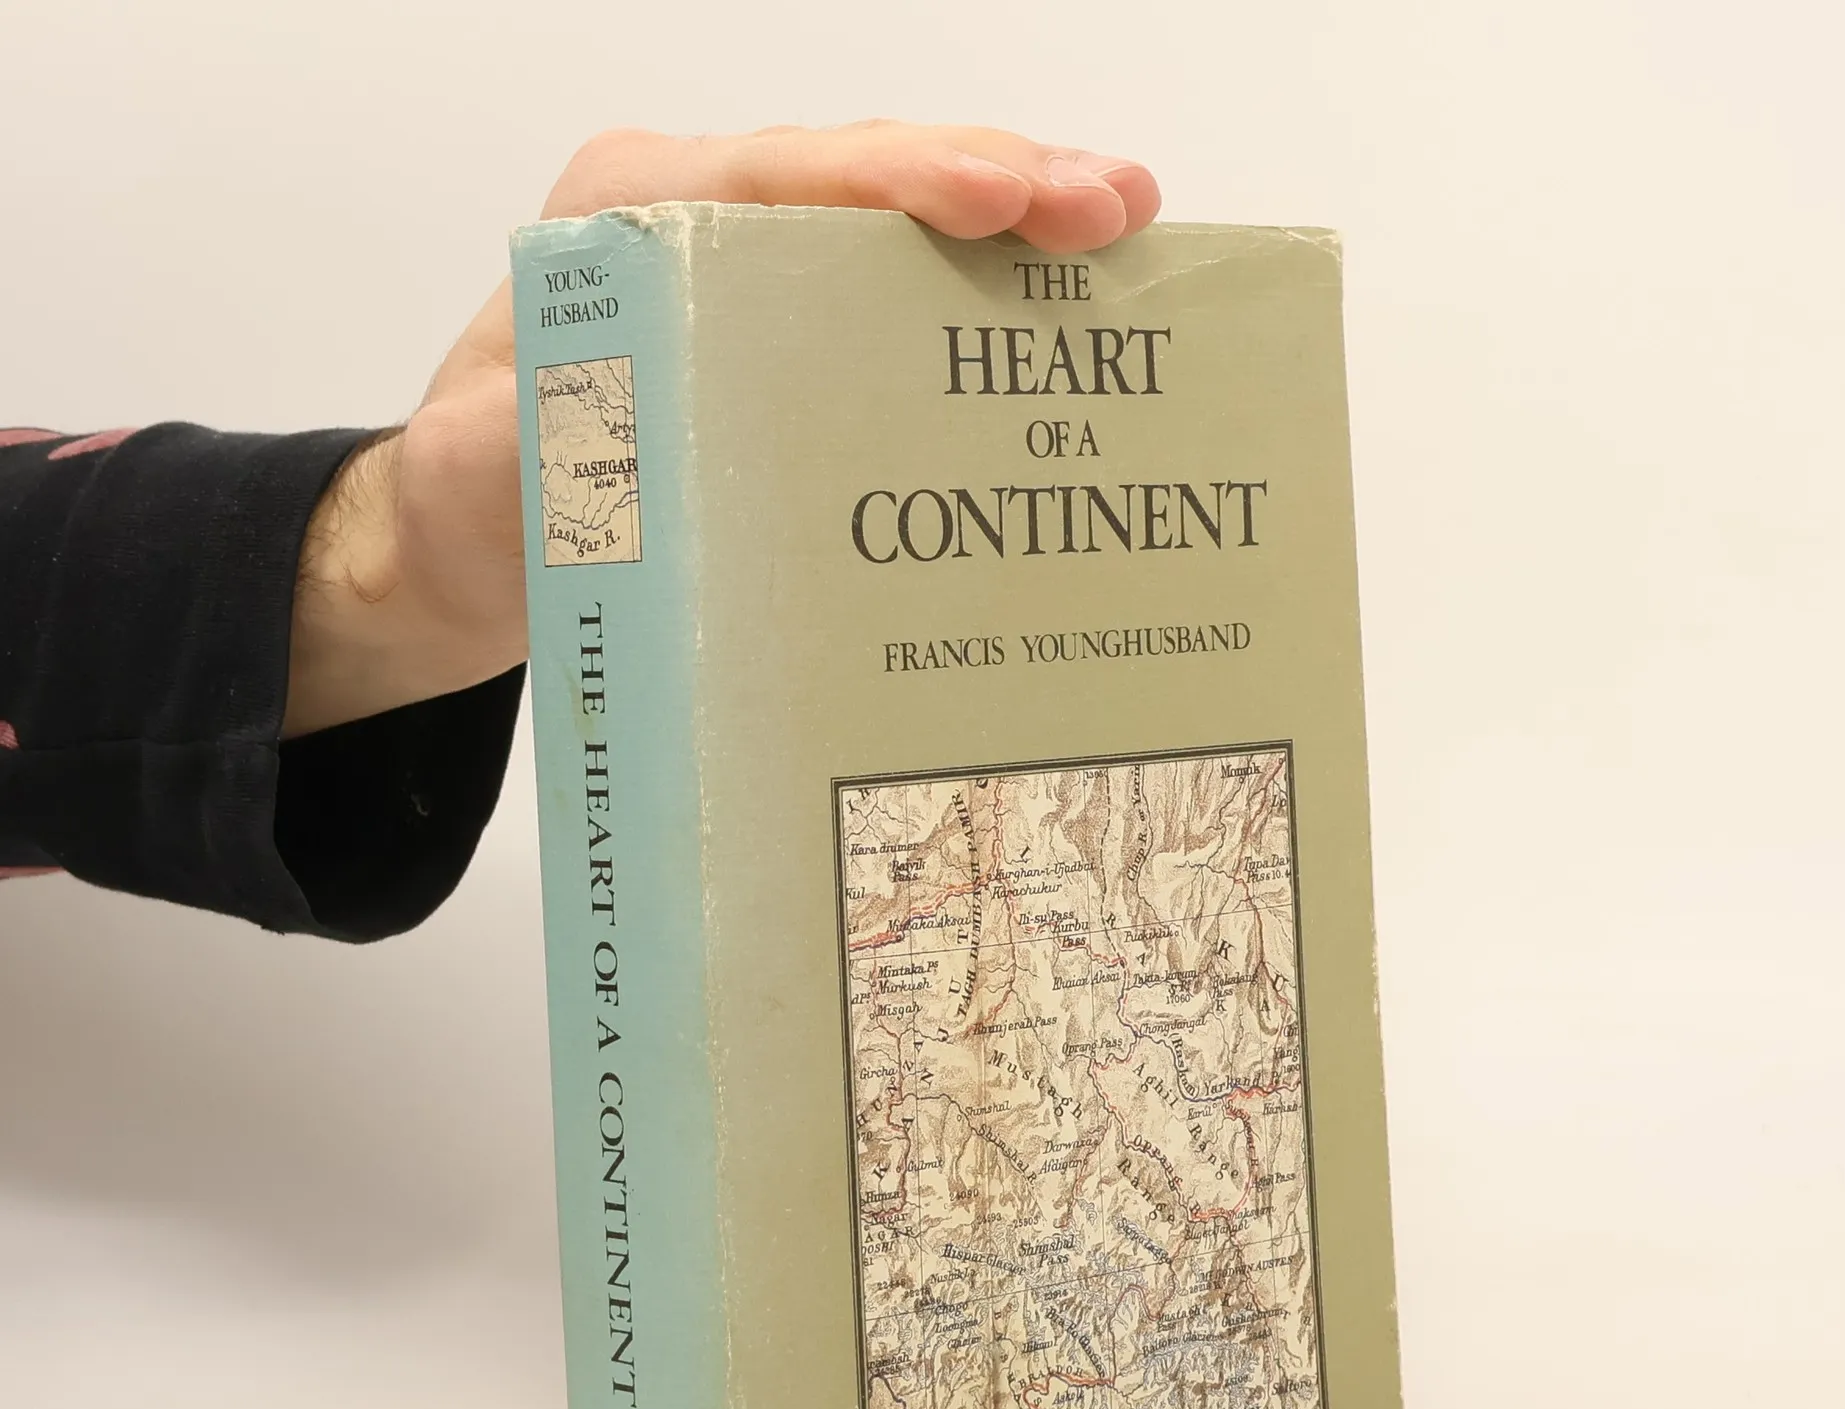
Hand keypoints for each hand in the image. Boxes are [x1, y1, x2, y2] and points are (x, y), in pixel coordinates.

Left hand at [287, 122, 1160, 737]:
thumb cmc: (473, 500)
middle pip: (861, 171)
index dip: (903, 176)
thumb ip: (551, 446)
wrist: (460, 537)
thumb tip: (637, 437)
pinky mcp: (776, 319)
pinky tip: (1060, 288)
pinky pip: (889, 273)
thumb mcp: (484, 475)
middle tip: (1111, 206)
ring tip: (1121, 222)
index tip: (1003, 199)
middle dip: (995, 178)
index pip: (780, 173)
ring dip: (1011, 212)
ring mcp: (742, 263)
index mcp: (624, 220)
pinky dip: (977, 274)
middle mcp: (692, 218)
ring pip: (891, 210)